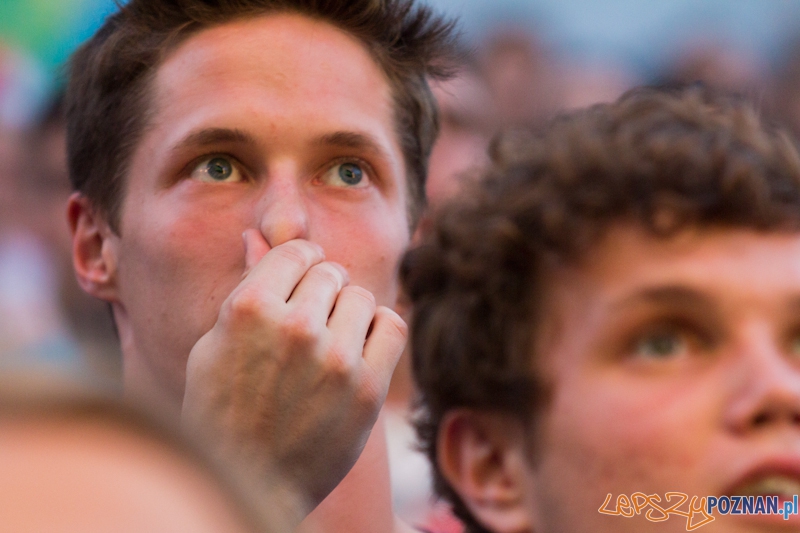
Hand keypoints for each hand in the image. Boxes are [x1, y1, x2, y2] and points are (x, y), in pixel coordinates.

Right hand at [182, 230, 406, 526]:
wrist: (251, 482)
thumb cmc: (222, 413)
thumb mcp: (215, 345)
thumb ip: (245, 288)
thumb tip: (254, 235)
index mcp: (249, 309)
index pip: (296, 252)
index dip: (299, 265)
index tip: (300, 283)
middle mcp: (294, 327)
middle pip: (330, 273)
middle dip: (321, 290)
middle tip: (310, 322)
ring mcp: (335, 358)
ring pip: (360, 297)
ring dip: (347, 313)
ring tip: (329, 341)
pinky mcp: (368, 388)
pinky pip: (391, 324)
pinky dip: (378, 329)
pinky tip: (359, 347)